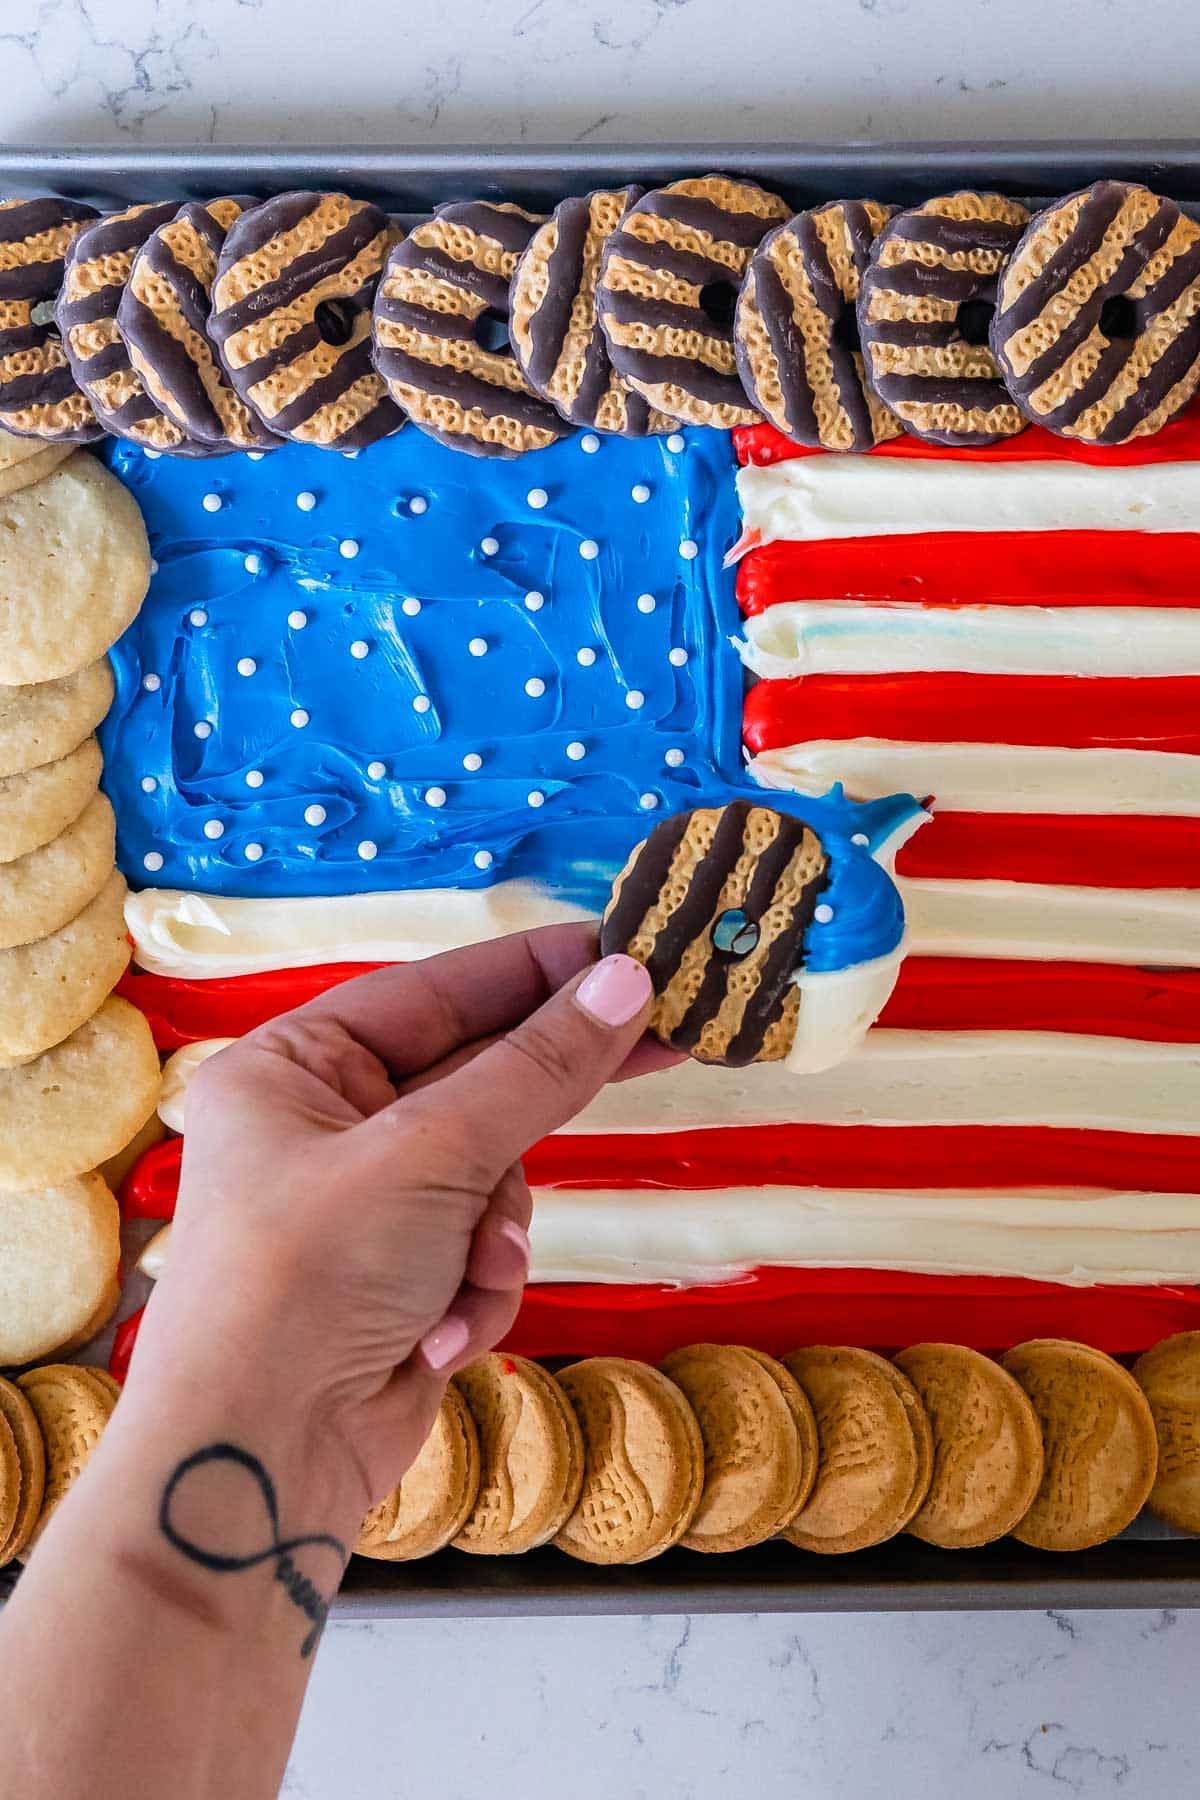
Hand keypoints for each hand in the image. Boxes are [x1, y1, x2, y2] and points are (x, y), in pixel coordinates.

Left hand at [128, 927, 667, 1526]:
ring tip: (471, 1278)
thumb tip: (628, 980)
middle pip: (474, 1081)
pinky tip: (439, 1337)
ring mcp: (367, 1205)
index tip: (628, 953)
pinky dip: (478, 1290)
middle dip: (540, 1105)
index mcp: (294, 1068)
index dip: (533, 971)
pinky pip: (484, 1249)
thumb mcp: (430, 1157)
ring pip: (496, 1176)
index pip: (435, 991)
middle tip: (667, 1044)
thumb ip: (536, 1069)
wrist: (258, 1464)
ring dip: (496, 1235)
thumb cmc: (309, 1280)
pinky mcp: (402, 1277)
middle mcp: (325, 1125)